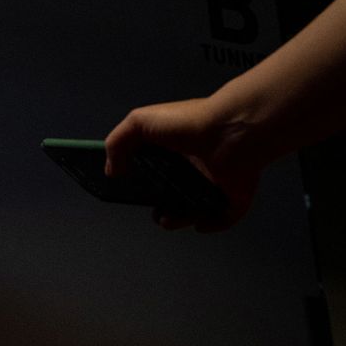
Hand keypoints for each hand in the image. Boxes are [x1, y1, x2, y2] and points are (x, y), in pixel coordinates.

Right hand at [104, 97, 258, 230]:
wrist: (232, 132)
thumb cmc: (188, 122)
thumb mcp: (139, 122)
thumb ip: (118, 142)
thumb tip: (112, 170)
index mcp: (172, 146)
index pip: (152, 167)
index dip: (138, 179)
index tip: (127, 189)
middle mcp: (193, 164)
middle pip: (171, 190)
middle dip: (158, 204)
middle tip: (151, 208)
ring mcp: (214, 180)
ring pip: (194, 207)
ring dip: (180, 218)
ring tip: (168, 220)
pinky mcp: (233, 195)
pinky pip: (223, 216)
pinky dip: (212, 223)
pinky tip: (200, 223)